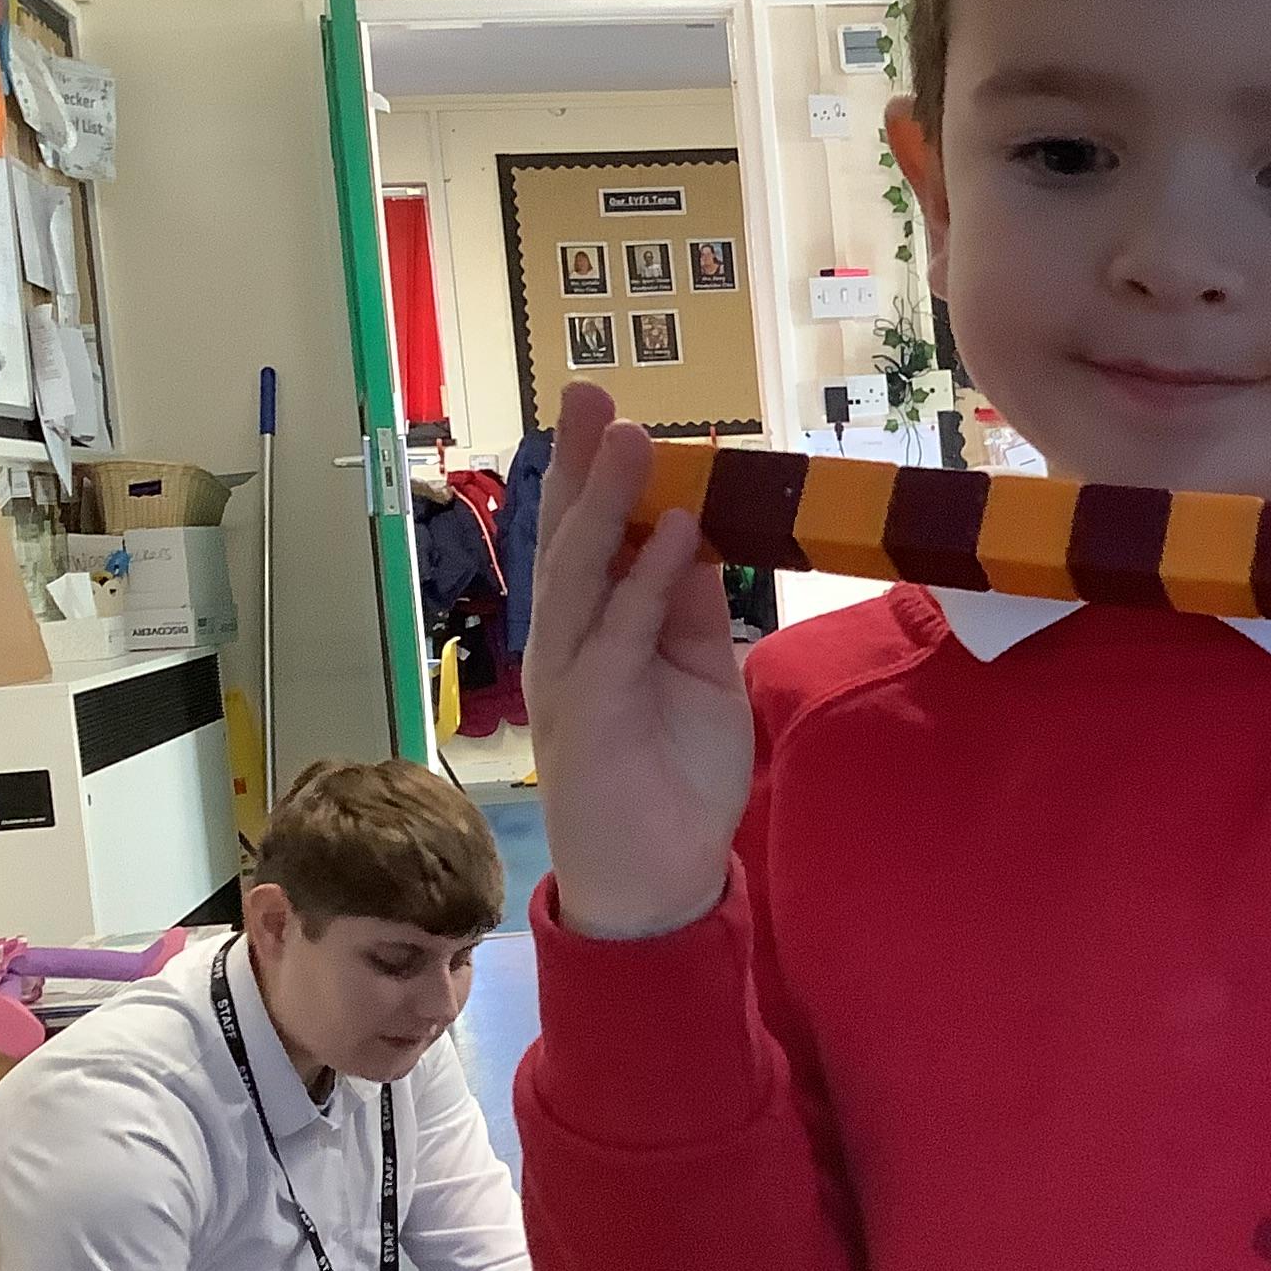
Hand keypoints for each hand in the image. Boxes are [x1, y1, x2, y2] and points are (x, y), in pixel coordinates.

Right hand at [528, 381, 754, 939]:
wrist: (660, 879)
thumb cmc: (675, 778)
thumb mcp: (700, 673)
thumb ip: (692, 607)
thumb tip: (698, 533)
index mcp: (597, 628)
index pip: (593, 537)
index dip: (598, 475)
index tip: (614, 412)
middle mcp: (572, 642)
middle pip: (570, 536)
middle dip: (580, 463)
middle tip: (588, 392)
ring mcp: (574, 674)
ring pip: (582, 571)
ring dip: (608, 500)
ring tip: (631, 436)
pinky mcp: (592, 711)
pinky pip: (621, 630)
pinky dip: (648, 577)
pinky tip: (673, 527)